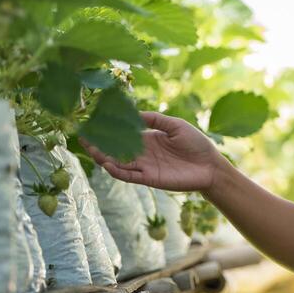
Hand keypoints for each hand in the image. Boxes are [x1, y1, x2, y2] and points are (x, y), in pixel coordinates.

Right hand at [80, 110, 223, 192]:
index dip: (109, 130)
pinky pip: (129, 176)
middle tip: (82, 137)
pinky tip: (107, 164)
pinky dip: (117, 171)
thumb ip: (155, 120)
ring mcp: (145, 167)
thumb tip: (135, 113)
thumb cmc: (196, 144)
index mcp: (148, 139)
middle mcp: (143, 153)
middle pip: (116, 150)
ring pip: (118, 163)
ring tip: (90, 150)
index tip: (92, 123)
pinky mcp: (149, 178)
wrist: (210, 166)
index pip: (124, 134)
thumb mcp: (175, 125)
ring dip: (103, 157)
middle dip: (99, 144)